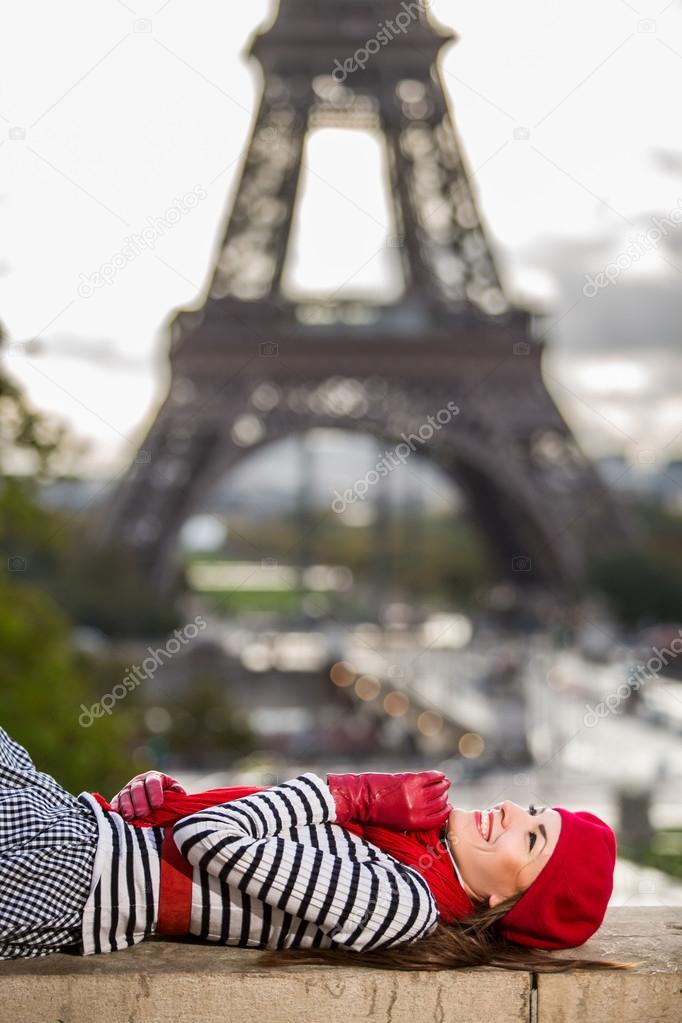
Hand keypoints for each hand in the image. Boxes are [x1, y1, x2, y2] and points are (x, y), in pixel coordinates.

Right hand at [110, 770, 185, 819]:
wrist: (153, 801)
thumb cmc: (165, 797)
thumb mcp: (172, 791)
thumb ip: (176, 791)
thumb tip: (180, 793)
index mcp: (154, 778)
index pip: (153, 782)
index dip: (155, 793)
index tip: (158, 805)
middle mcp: (139, 781)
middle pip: (138, 789)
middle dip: (140, 801)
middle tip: (144, 813)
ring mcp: (128, 789)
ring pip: (126, 795)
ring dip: (127, 806)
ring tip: (130, 816)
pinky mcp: (119, 798)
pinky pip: (116, 801)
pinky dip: (116, 807)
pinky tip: (116, 813)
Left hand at [327, 771, 450, 829]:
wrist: (360, 799)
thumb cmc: (375, 813)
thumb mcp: (397, 823)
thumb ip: (414, 818)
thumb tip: (428, 811)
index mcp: (415, 823)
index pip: (440, 818)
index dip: (446, 811)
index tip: (447, 806)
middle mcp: (418, 810)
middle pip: (440, 802)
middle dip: (444, 797)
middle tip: (444, 792)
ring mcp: (415, 794)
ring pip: (439, 789)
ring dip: (444, 785)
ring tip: (445, 782)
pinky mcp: (410, 780)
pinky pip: (431, 776)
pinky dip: (437, 775)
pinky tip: (440, 775)